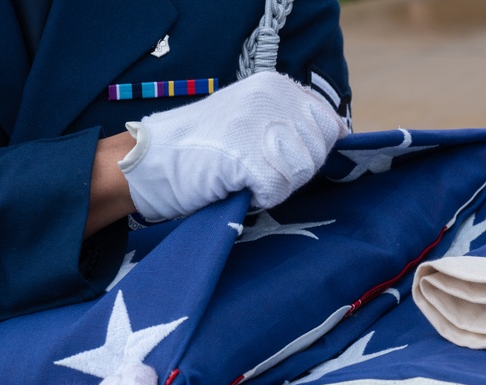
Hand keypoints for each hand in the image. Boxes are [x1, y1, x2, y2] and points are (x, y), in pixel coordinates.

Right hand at [119, 71, 347, 221]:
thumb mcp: (252, 119)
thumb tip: (336, 138)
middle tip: (256, 168)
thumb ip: (291, 123)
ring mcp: (260, 124)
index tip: (283, 158)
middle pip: (318, 153)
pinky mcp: (248, 156)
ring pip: (302, 172)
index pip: (330, 125)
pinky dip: (259, 198)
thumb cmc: (203, 148)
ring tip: (243, 173)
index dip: (313, 151)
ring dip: (276, 185)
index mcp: (276, 86)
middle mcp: (272, 97)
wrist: (149, 161)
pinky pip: (278, 190)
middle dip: (295, 171)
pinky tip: (235, 184)